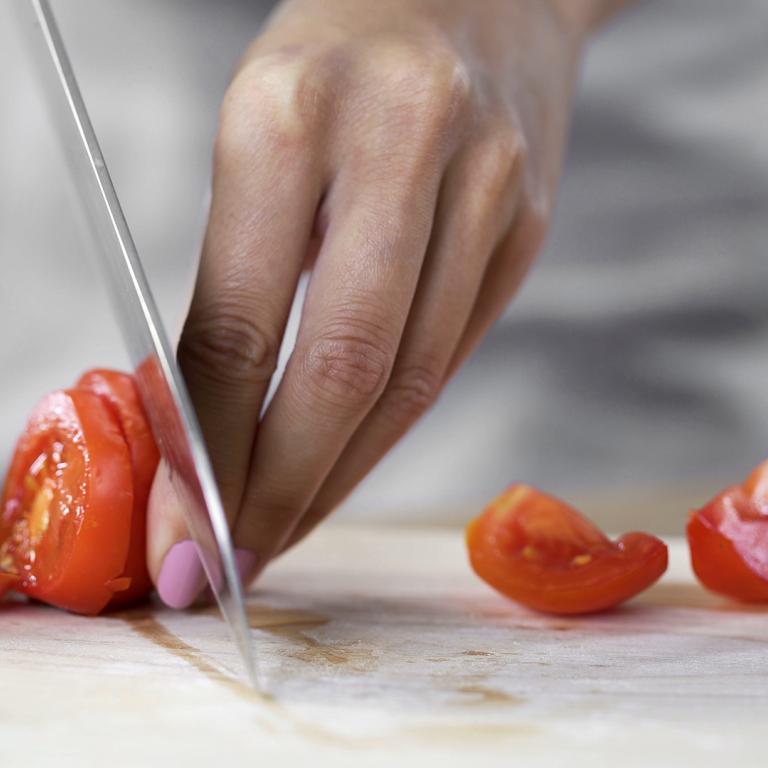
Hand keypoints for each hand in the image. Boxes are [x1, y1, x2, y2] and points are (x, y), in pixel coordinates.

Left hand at [146, 0, 596, 607]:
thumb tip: (202, 415)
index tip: (187, 521)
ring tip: (284, 531)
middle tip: (234, 558)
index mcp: (291, 112)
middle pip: (343, 368)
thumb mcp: (257, 132)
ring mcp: (485, 189)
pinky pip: (450, 354)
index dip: (211, 442)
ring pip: (409, 378)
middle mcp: (401, 144)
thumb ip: (237, 276)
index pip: (241, 320)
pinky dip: (391, 425)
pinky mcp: (525, 228)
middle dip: (284, 487)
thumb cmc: (341, 59)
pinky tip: (349, 465)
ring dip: (340, 476)